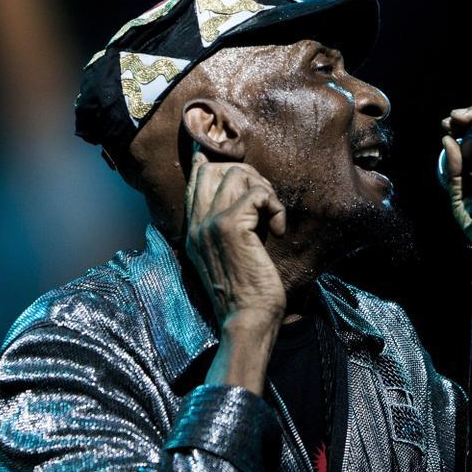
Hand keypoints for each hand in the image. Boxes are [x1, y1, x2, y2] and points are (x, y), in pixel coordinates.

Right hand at [184, 148, 287, 325]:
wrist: (247, 319)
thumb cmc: (246, 293)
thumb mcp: (228, 257)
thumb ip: (227, 229)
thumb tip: (244, 202)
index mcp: (194, 231)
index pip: (195, 182)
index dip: (208, 162)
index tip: (214, 152)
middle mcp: (197, 223)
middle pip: (216, 169)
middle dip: (247, 174)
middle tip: (266, 198)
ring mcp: (210, 223)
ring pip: (237, 175)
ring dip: (264, 189)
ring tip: (272, 215)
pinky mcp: (230, 226)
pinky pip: (257, 194)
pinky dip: (275, 206)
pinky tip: (277, 228)